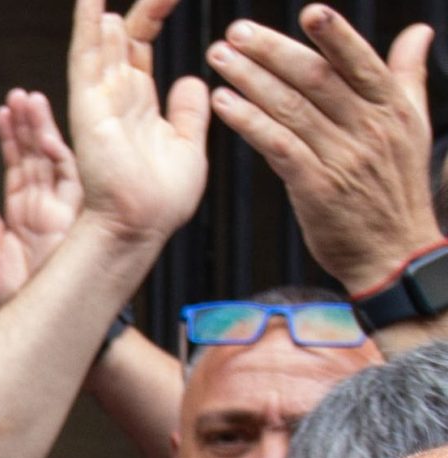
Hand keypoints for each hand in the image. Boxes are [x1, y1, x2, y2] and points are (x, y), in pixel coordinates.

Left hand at [0, 90, 84, 304]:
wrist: (48, 320)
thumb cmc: (28, 300)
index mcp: (28, 216)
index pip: (19, 168)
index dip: (10, 140)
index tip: (3, 113)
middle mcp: (48, 207)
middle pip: (37, 155)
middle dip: (28, 124)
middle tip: (19, 94)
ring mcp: (63, 208)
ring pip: (53, 158)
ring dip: (41, 128)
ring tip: (29, 99)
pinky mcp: (76, 214)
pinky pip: (69, 176)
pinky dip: (57, 152)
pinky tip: (46, 131)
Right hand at [68, 0, 209, 247]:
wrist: (141, 226)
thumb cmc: (162, 200)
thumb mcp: (189, 147)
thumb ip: (189, 112)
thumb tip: (192, 81)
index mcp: (139, 103)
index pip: (140, 46)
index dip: (154, 14)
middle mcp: (115, 97)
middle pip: (123, 36)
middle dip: (143, 6)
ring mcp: (99, 100)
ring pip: (101, 41)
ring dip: (105, 11)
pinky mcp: (88, 107)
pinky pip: (85, 60)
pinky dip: (86, 28)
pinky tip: (91, 1)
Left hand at [208, 8, 437, 293]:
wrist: (393, 252)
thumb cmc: (395, 187)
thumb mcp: (413, 126)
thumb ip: (407, 75)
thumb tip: (418, 31)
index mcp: (393, 108)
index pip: (360, 63)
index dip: (335, 36)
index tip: (310, 12)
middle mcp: (369, 127)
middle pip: (316, 79)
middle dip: (273, 51)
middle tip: (236, 32)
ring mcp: (342, 157)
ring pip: (291, 108)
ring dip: (250, 80)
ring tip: (220, 59)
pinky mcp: (316, 186)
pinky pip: (277, 146)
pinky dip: (249, 122)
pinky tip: (223, 104)